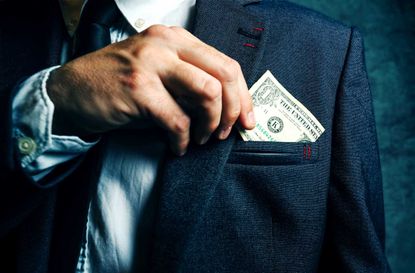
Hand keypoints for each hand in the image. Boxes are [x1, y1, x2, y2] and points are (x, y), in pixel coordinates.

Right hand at [47, 25, 254, 154]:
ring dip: (210, 124)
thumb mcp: (158, 72)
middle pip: (224, 75)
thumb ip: (189, 82)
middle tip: (226, 132)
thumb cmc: (117, 83)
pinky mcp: (138, 88)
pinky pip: (178, 120)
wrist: (72, 90)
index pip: (226, 64)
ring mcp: (151, 63)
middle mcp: (166, 45)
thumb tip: (226, 108)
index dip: (243, 95)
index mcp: (176, 39)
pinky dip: (183, 139)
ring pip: (207, 94)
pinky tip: (178, 146)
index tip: (248, 119)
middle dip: (233, 109)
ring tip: (201, 138)